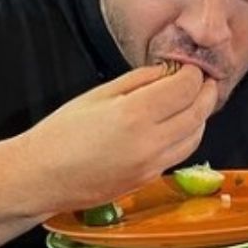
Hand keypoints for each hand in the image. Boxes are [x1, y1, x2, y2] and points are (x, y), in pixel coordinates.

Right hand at [21, 64, 217, 212]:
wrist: (41, 178)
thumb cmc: (60, 133)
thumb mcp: (97, 95)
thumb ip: (138, 81)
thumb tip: (167, 73)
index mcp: (135, 114)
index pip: (184, 89)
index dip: (193, 75)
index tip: (192, 67)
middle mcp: (150, 142)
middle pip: (197, 114)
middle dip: (206, 93)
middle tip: (206, 80)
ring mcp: (152, 166)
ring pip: (195, 138)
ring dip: (201, 117)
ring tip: (196, 101)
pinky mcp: (149, 180)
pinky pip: (180, 155)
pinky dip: (187, 137)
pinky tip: (180, 125)